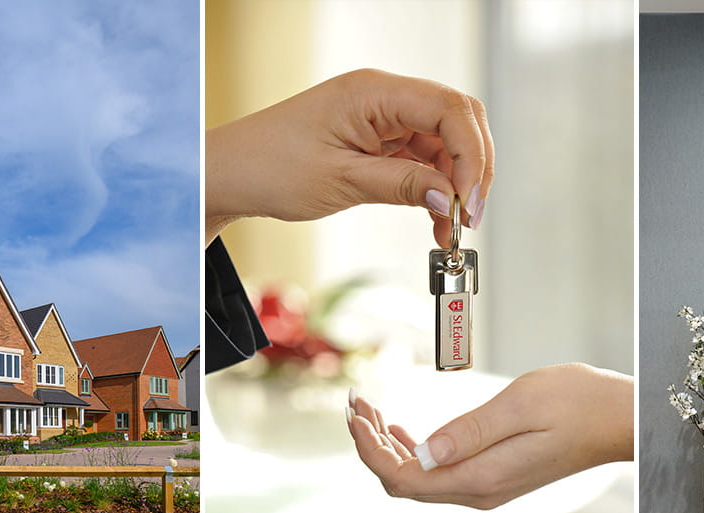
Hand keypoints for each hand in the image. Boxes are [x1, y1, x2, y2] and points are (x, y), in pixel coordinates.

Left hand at [206, 68, 493, 246]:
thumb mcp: (341, 181)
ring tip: (451, 228)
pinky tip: (435, 220)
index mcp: (373, 92)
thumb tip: (450, 196)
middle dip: (472, 167)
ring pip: (444, 144)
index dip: (470, 155)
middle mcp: (383, 97)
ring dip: (455, 184)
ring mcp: (382, 117)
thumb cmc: (269, 167)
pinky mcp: (378, 139)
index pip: (449, 109)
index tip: (468, 201)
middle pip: (457, 120)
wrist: (231, 175)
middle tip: (470, 216)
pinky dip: (434, 189)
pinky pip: (423, 159)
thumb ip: (402, 184)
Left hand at [344, 363, 632, 509]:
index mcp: (480, 477)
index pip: (403, 477)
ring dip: (388, 447)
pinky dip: (412, 451)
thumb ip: (470, 430)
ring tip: (369, 409)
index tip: (353, 410)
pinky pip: (437, 474)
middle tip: (354, 402)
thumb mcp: (521, 405)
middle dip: (370, 444)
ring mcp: (485, 488)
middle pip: (403, 482)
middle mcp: (478, 492)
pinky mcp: (492, 477)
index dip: (368, 448)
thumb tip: (424, 451)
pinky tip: (401, 430)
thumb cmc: (577, 403)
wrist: (618, 420)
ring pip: (417, 479)